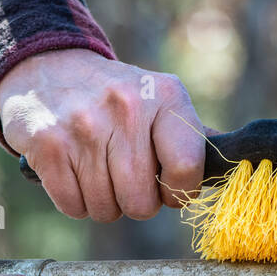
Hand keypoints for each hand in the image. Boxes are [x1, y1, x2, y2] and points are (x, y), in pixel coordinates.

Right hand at [0, 49, 206, 222]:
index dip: (176, 192)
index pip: (187, 169)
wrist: (47, 66)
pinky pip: (73, 207)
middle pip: (142, 203)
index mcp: (165, 96)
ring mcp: (85, 126)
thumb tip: (230, 173)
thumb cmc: (113, 97)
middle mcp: (127, 107)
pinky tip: (71, 170)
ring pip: (106, 209)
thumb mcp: (157, 101)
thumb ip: (190, 138)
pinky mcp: (49, 144)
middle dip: (133, 202)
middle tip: (122, 177)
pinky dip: (73, 201)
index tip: (165, 187)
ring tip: (94, 168)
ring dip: (101, 202)